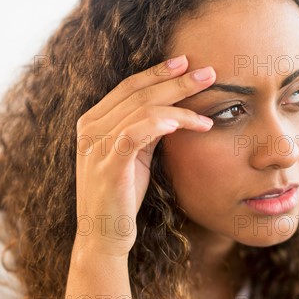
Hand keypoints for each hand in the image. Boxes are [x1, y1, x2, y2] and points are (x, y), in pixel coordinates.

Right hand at [75, 55, 215, 256]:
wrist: (104, 235)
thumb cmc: (122, 195)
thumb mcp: (134, 155)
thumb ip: (146, 129)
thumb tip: (173, 107)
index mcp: (93, 122)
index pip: (128, 87)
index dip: (157, 72)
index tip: (186, 62)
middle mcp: (90, 128)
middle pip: (137, 92)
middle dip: (176, 80)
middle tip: (209, 72)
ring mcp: (96, 146)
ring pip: (141, 109)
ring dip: (179, 102)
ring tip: (208, 104)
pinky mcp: (108, 165)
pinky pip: (137, 133)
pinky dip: (162, 123)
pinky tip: (186, 122)